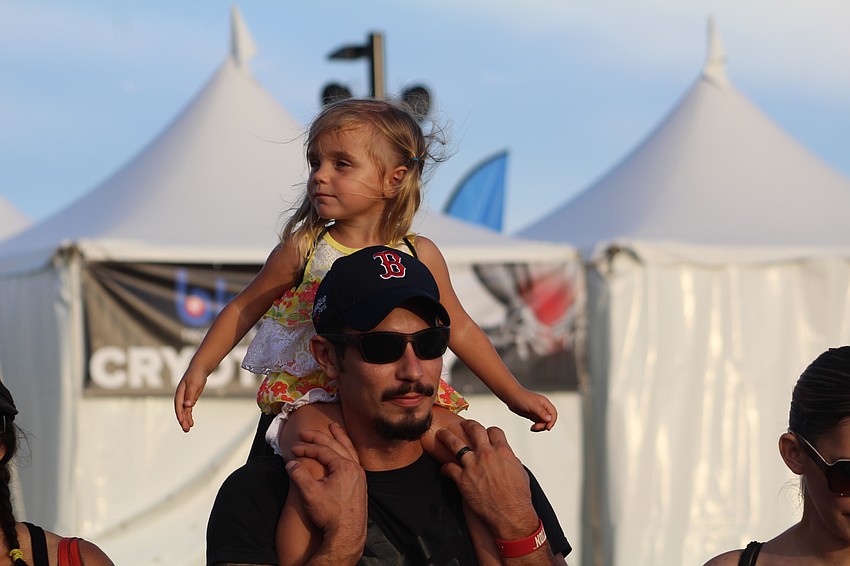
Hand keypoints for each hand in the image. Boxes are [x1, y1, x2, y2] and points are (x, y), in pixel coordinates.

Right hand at [174, 367, 206, 431]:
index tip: (182, 422)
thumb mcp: (194, 384)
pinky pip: (188, 410)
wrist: (199, 368)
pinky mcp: (190, 399)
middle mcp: (181, 397)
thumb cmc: (196, 375)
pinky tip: (191, 423)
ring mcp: (185, 398)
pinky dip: (189, 416)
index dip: (180, 414)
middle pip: (181, 411)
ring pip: (184, 412)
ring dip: (186, 420)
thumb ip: (190, 394)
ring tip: (188, 430)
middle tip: (186, 430)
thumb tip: (188, 405)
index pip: (179, 406)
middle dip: (183, 420)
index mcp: (180, 392)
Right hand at [286, 424, 367, 555]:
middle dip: (319, 437)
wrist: (347, 534)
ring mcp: (359, 476)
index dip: (306, 448)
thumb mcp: (310, 493)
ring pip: (349, 450)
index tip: (293, 449)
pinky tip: (344, 450)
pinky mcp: (360, 484)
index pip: (323, 451)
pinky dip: (347, 450)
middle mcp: (355, 468)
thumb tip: (290, 463)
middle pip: (336, 446)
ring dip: (339, 438)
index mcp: (344, 467)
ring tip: (334, 428)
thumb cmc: (330, 514)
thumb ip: (299, 475)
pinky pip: (353, 459)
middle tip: (306, 432)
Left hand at [437, 420, 538, 540]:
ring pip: (454, 444)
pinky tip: (444, 468)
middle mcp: (486, 454)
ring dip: (446, 437)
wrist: (511, 514)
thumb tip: (507, 458)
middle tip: (462, 424)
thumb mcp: (520, 472)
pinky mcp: (462, 479)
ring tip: (442, 434)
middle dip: (467, 425)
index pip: (493, 431)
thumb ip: (510, 461)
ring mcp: (473, 466)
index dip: (489, 431)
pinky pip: (448, 468)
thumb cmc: (518, 497)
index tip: (486, 433)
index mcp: (502, 451)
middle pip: (473, 430)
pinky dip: (445, 468)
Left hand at [508, 388, 557, 431]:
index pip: (553, 414)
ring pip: (543, 423)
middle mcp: (543, 408)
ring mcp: (538, 412)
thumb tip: (549, 419)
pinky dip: (536, 427)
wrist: (511, 397)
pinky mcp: (533, 415)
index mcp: (545, 403)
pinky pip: (538, 423)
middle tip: (536, 427)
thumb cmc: (521, 398)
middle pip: (549, 420)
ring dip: (540, 427)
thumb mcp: (532, 406)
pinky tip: (531, 428)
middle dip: (544, 425)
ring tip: (533, 428)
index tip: (547, 428)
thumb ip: (541, 412)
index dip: (552, 421)